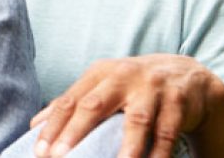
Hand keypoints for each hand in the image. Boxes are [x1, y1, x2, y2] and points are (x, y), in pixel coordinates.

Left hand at [30, 54, 223, 157]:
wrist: (186, 74)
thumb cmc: (134, 85)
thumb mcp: (103, 85)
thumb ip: (73, 102)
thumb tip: (36, 124)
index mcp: (100, 73)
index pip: (70, 100)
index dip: (53, 126)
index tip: (40, 151)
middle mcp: (123, 76)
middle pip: (95, 105)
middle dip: (76, 132)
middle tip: (60, 156)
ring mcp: (152, 88)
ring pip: (136, 120)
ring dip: (126, 146)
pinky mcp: (177, 101)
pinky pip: (166, 132)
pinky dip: (159, 152)